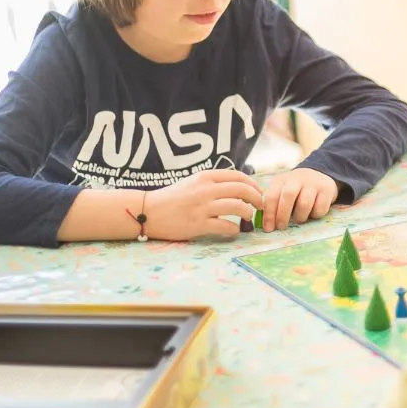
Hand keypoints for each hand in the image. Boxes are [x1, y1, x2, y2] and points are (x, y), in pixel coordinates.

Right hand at [142, 169, 264, 240]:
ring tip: (248, 218)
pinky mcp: (198, 225)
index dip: (253, 185)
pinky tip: (234, 231)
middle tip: (260, 206)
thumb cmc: (172, 198)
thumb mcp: (193, 182)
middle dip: (257, 198)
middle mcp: (205, 190)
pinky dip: (234, 230)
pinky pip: (226, 227)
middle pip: (243, 190)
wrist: (147, 211)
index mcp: (205, 177)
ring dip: (248, 213)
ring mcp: (202, 207)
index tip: (258, 193)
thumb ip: (214, 183)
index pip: (239, 176)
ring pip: (238, 207)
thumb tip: (239, 187)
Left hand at [261, 168, 338, 231]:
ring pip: (304, 203)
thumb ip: (274, 204)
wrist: (318, 174)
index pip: (272, 196)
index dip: (269, 214)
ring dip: (300, 216)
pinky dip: (315, 215)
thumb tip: (268, 225)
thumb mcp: (282, 190)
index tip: (268, 228)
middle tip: (281, 227)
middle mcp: (297, 179)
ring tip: (299, 219)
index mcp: (282, 180)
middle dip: (283, 215)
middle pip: (288, 196)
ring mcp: (313, 183)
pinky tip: (313, 213)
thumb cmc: (296, 190)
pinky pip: (320, 207)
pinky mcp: (327, 188)